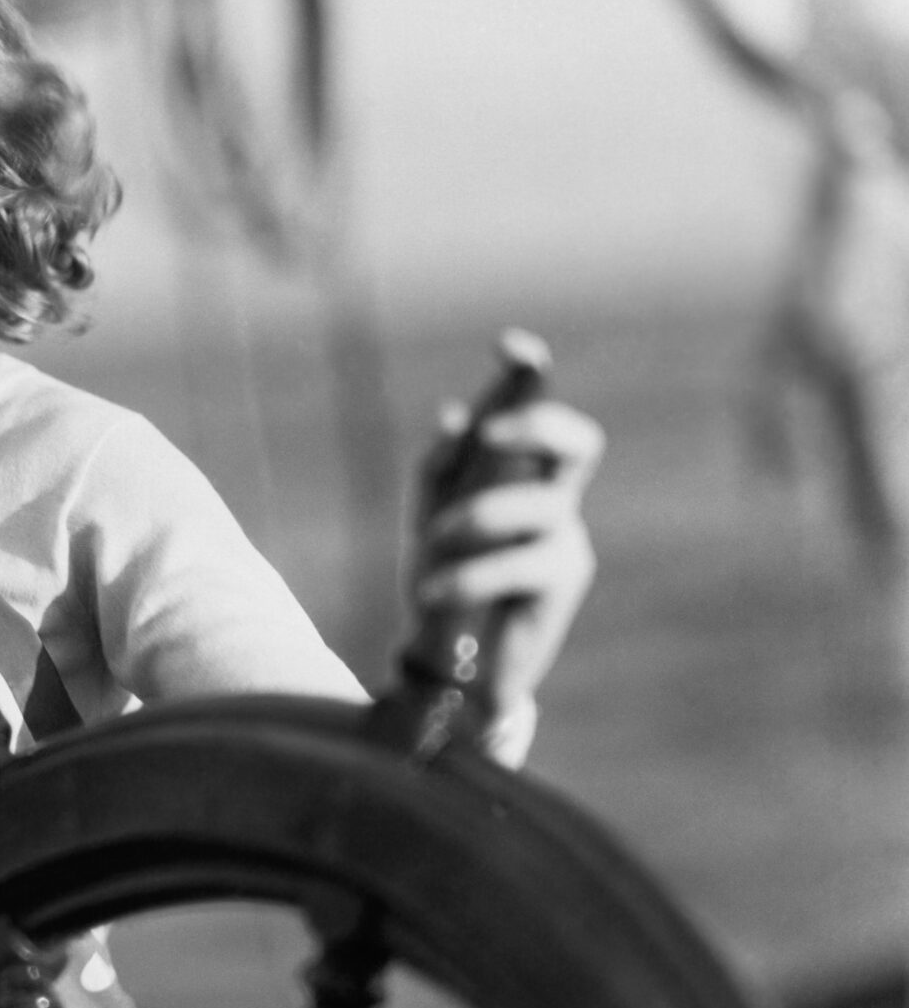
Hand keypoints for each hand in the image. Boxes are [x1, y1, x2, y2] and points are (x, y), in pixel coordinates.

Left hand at [406, 391, 603, 736]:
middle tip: (489, 436)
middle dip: (536, 426)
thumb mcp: (428, 514)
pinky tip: (433, 591)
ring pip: (538, 505)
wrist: (446, 662)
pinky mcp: (561, 586)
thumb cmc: (440, 580)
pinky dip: (471, 572)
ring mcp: (562, 542)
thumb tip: (454, 414)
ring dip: (478, 519)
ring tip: (432, 547)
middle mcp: (552, 502)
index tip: (510, 346)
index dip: (531, 376)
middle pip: (578, 443)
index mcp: (519, 476)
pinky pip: (522, 562)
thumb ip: (441, 466)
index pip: (538, 413)